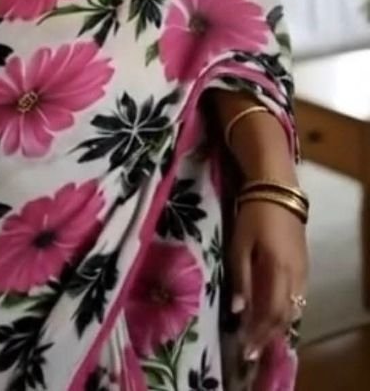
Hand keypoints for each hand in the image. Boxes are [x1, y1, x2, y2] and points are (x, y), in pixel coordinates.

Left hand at [229, 199, 308, 361]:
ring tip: (260, 337)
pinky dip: (285, 311)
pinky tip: (273, 314)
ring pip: (294, 308)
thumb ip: (241, 278)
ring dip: (277, 325)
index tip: (245, 349)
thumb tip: (238, 310)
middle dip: (267, 335)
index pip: (271, 313)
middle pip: (285, 316)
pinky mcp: (303, 264)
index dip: (259, 333)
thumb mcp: (240, 244)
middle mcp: (295, 275)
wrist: (276, 190)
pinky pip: (298, 296)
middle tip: (251, 351)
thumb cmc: (253, 214)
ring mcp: (303, 270)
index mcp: (278, 270)